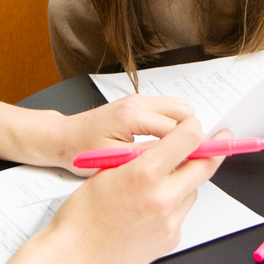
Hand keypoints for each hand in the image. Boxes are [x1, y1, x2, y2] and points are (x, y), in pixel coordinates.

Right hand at [34, 117, 231, 263]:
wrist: (74, 258)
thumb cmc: (82, 216)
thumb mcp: (105, 172)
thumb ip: (138, 158)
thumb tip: (161, 147)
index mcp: (143, 173)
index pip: (187, 139)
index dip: (194, 129)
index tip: (196, 127)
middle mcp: (162, 197)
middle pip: (204, 167)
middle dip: (211, 152)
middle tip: (218, 142)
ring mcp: (169, 222)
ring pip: (191, 191)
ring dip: (183, 183)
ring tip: (155, 188)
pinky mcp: (170, 239)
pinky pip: (180, 214)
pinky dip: (171, 208)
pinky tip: (147, 212)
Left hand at [49, 94, 196, 176]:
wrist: (63, 137)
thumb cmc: (80, 150)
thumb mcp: (114, 162)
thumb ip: (147, 158)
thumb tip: (176, 161)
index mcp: (131, 116)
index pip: (176, 130)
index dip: (191, 148)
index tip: (201, 163)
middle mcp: (137, 102)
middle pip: (184, 113)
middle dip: (190, 137)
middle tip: (188, 159)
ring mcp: (138, 100)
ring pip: (180, 108)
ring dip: (184, 130)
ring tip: (176, 154)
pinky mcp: (138, 103)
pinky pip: (169, 110)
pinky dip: (174, 125)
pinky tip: (165, 145)